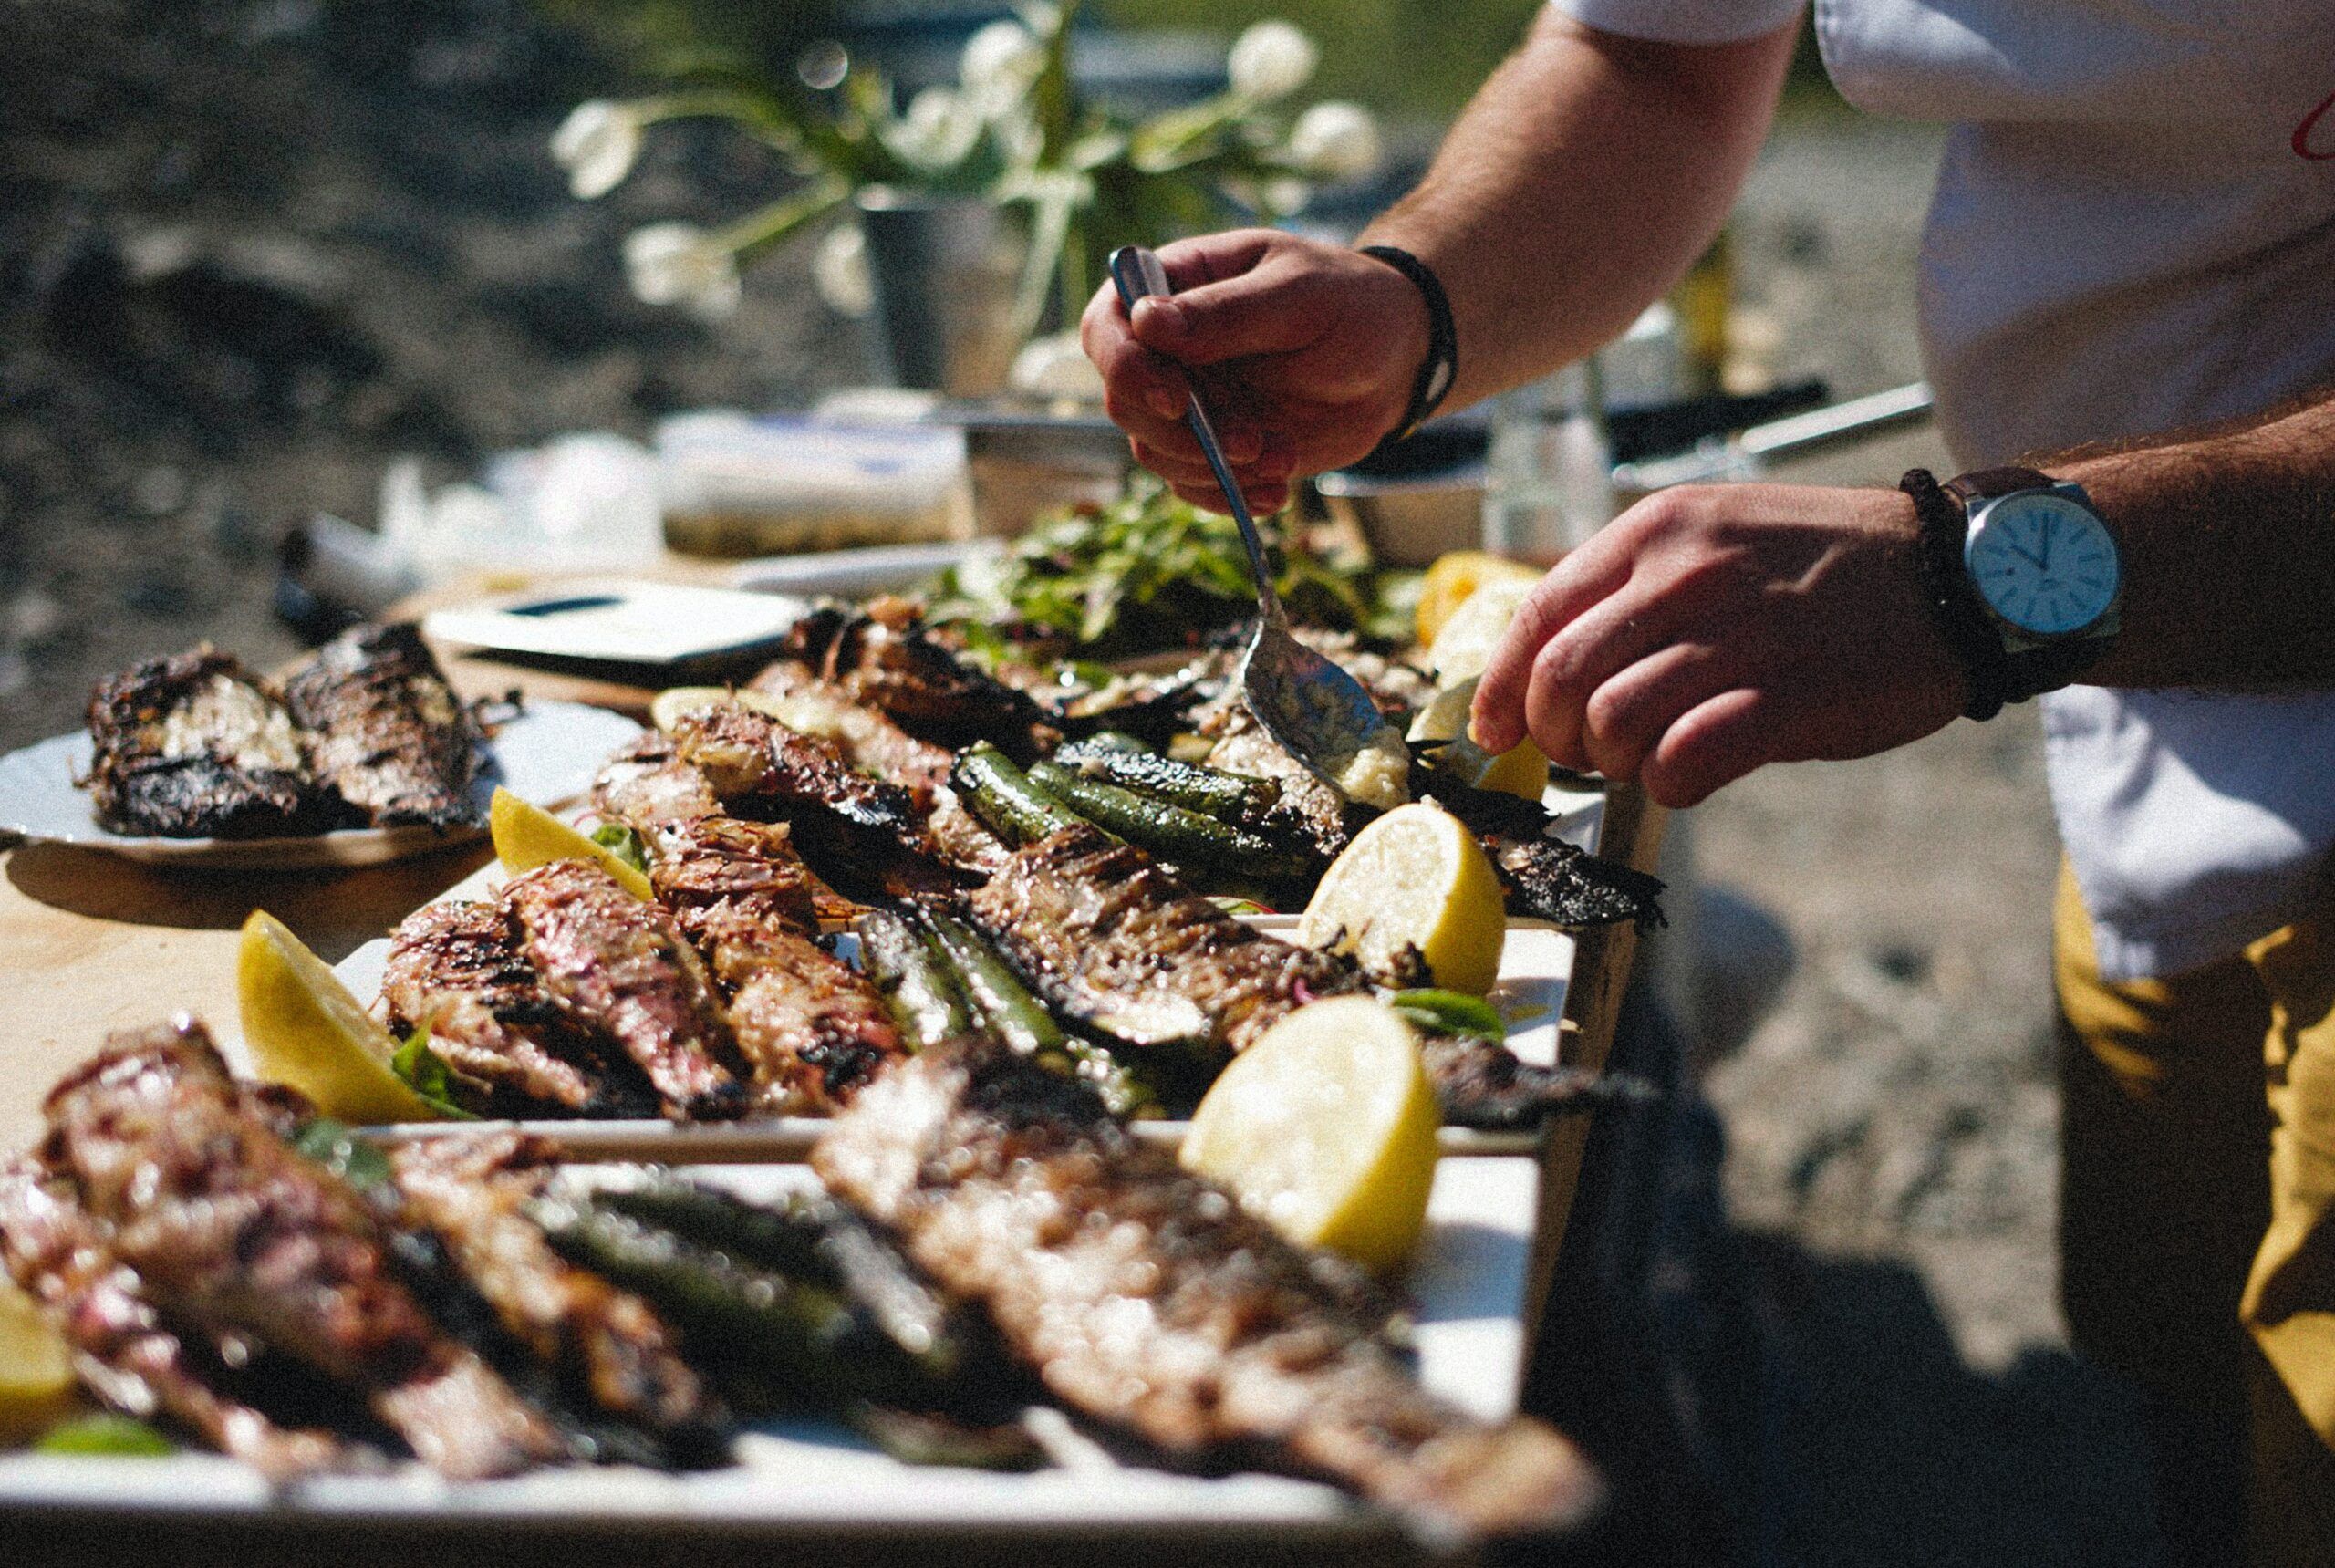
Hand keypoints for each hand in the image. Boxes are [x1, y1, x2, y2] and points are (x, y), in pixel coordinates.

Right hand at [1079, 229, 1427, 513]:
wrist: (1398, 360)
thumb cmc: (1351, 305)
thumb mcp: (1299, 297)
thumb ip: (1227, 313)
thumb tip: (1147, 322)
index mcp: (1175, 287)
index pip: (1108, 326)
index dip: (1127, 367)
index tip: (1177, 398)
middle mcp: (1168, 349)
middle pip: (1124, 401)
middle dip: (1184, 433)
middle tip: (1251, 440)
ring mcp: (1188, 402)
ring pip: (1155, 451)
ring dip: (1213, 469)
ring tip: (1281, 457)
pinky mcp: (1214, 447)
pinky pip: (1191, 485)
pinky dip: (1229, 497)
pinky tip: (1275, 490)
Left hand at [1468, 483, 1967, 807]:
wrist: (1961, 572)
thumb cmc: (1830, 569)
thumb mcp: (1720, 536)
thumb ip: (1637, 588)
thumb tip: (1552, 666)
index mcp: (1658, 530)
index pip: (1537, 614)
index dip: (1500, 687)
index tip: (1493, 730)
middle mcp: (1685, 576)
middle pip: (1558, 682)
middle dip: (1555, 737)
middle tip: (1585, 753)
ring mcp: (1734, 637)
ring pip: (1609, 728)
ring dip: (1617, 764)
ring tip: (1654, 755)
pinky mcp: (1783, 699)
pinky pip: (1679, 766)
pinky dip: (1671, 786)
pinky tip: (1695, 774)